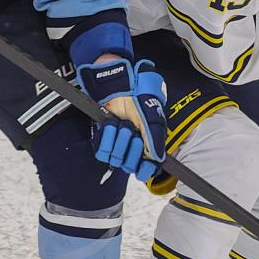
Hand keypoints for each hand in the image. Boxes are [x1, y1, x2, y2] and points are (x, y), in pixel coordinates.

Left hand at [76, 58, 167, 180]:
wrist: (121, 87)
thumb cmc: (139, 101)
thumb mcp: (153, 121)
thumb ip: (156, 142)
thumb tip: (156, 160)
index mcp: (148, 147)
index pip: (146, 170)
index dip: (144, 170)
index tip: (143, 166)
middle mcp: (132, 149)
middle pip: (130, 166)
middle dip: (132, 147)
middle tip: (134, 132)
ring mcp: (117, 145)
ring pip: (116, 159)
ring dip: (120, 139)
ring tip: (123, 124)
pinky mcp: (103, 140)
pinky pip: (103, 152)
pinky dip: (108, 137)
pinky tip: (113, 124)